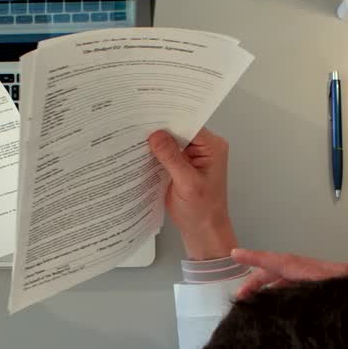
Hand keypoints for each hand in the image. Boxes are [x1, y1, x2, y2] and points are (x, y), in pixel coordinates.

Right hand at [148, 127, 236, 259]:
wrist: (202, 231)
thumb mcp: (187, 183)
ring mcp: (191, 157)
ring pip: (170, 142)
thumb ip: (172, 158)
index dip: (169, 119)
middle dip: (159, 130)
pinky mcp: (180, 166)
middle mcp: (203, 149)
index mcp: (212, 147)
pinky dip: (154, 155)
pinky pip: (166, 154)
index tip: (149, 116)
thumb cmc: (203, 211)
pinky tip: (141, 154)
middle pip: (178, 130)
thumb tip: (157, 135)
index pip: (188, 123)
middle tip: (137, 126)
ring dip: (155, 143)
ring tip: (135, 138)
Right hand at [233, 248, 347, 298]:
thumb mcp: (337, 297)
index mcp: (321, 274)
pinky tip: (280, 311)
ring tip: (254, 305)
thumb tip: (285, 297)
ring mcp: (325, 284)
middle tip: (240, 297)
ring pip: (291, 281)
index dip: (258, 259)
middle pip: (283, 271)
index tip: (236, 255)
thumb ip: (310, 296)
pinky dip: (286, 296)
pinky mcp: (330, 295)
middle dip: (259, 281)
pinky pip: (302, 290)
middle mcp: (321, 275)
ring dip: (271, 290)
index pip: (283, 262)